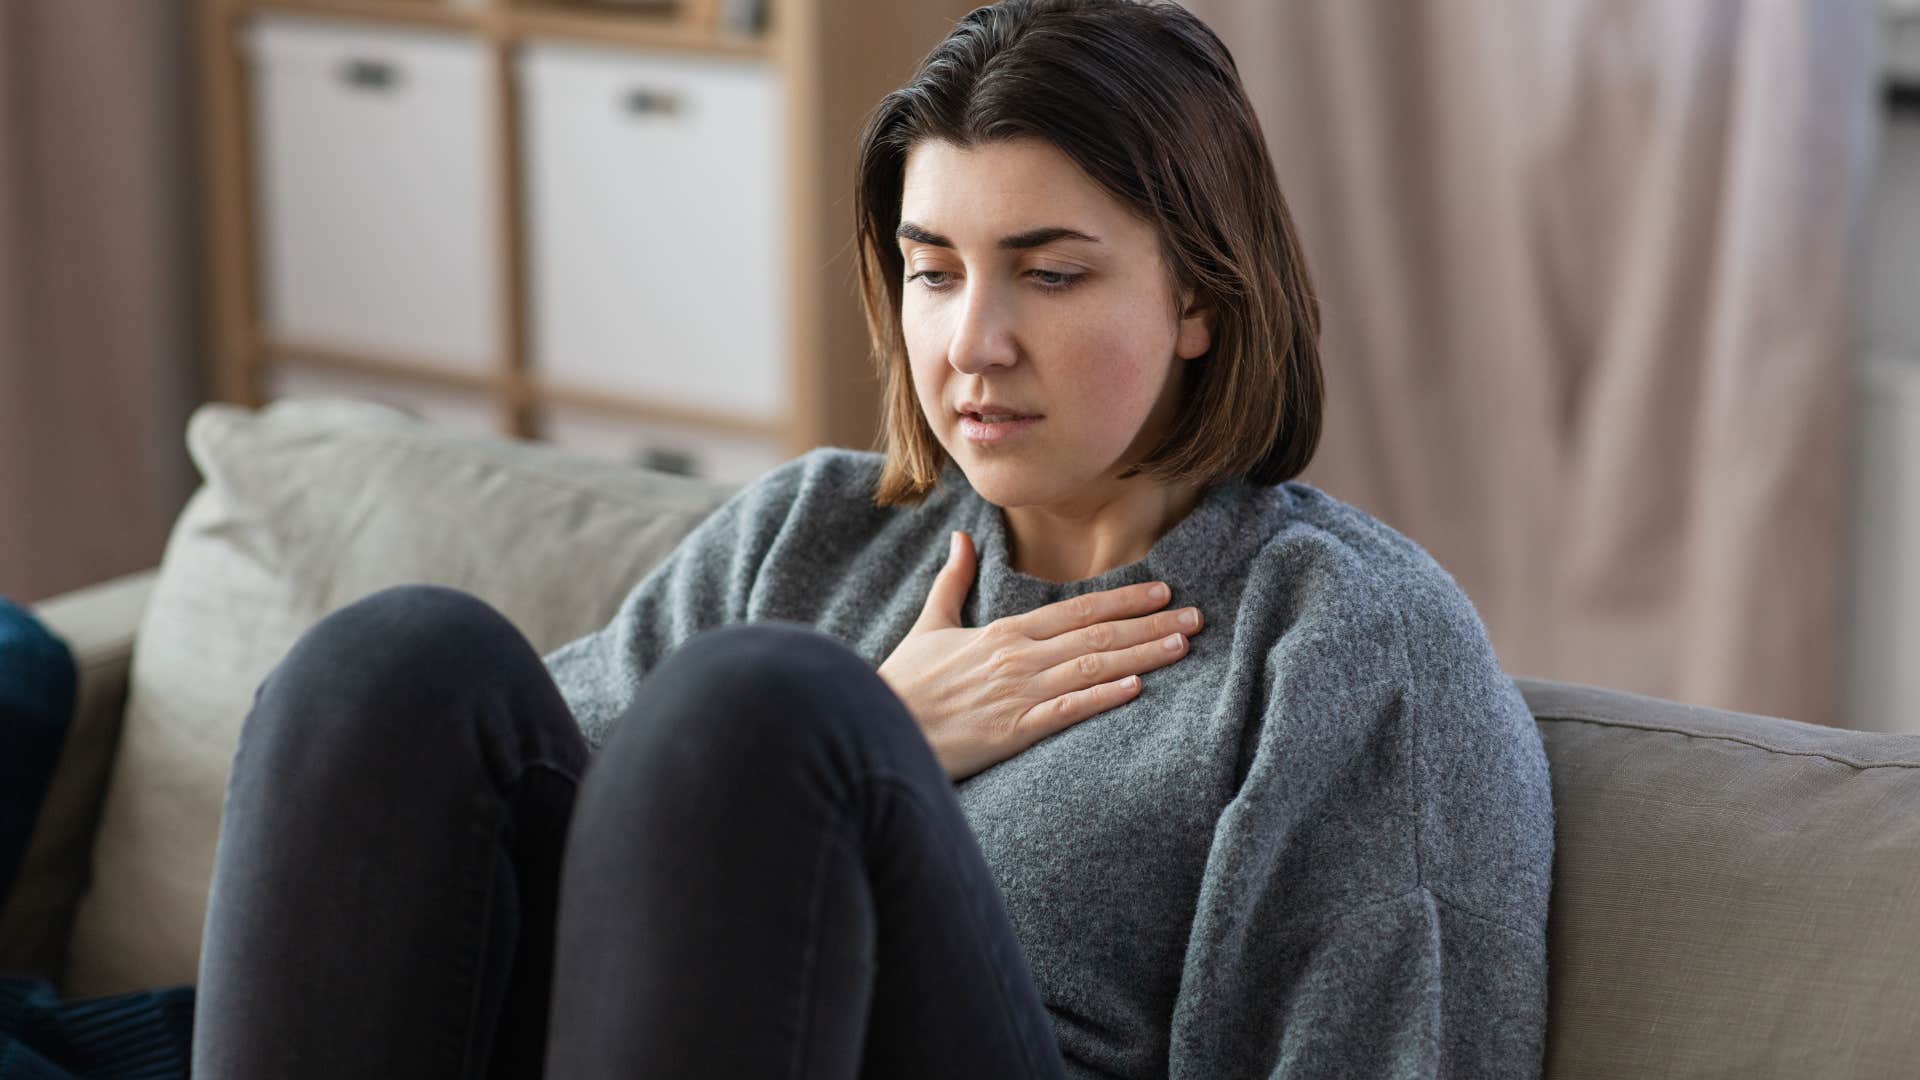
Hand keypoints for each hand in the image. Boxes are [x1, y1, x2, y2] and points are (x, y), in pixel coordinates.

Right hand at [877, 530, 1204, 782]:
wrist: (879, 727)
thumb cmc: (904, 683)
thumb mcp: (930, 625)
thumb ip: (953, 581)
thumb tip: (962, 538)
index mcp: (1004, 633)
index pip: (1076, 609)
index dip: (1123, 599)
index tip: (1162, 590)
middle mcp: (1018, 658)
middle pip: (1097, 635)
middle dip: (1150, 624)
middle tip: (1196, 616)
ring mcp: (1017, 694)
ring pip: (1092, 668)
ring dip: (1141, 654)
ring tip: (1182, 645)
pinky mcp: (1011, 731)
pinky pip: (1065, 711)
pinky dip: (1101, 697)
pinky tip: (1134, 687)